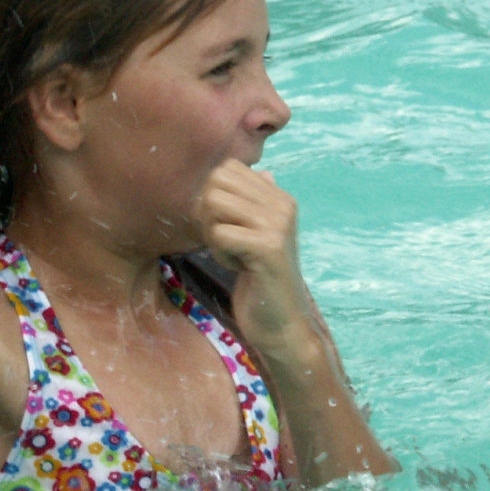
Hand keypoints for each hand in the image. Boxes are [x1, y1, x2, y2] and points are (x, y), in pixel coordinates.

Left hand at [194, 160, 321, 364]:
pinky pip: (219, 233)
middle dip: (207, 213)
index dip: (212, 197)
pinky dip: (219, 253)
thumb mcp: (255, 234)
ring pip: (214, 204)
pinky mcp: (268, 246)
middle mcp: (282, 204)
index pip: (225, 169)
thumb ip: (252, 202)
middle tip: (224, 242)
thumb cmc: (260, 278)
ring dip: (212, 233)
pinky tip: (239, 267)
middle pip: (215, 182)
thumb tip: (259, 171)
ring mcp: (277, 223)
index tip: (226, 227)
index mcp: (278, 196)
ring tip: (233, 254)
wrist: (281, 322)